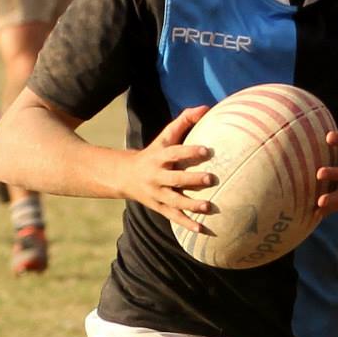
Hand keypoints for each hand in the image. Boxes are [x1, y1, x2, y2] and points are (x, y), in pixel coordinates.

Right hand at [125, 104, 216, 232]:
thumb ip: (184, 121)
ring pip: (175, 201)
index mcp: (158, 157)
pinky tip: (202, 229)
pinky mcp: (159, 207)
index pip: (174, 153)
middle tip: (212, 178)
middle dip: (192, 179)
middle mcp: (156, 177)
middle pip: (175, 179)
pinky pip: (174, 217)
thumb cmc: (153, 153)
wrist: (125, 177)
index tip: (207, 150)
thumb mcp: (164, 137)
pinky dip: (187, 224)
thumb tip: (206, 107)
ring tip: (208, 207)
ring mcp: (157, 194)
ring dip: (191, 205)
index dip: (189, 151)